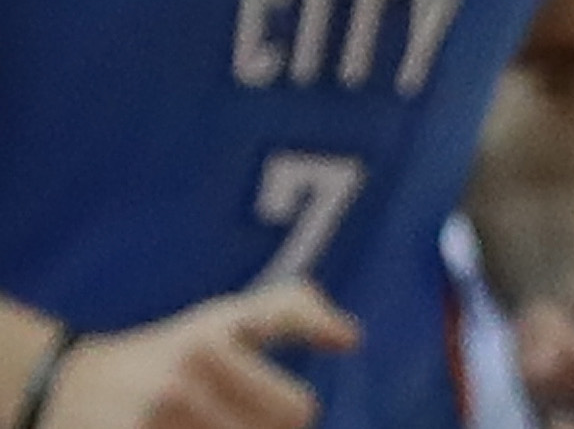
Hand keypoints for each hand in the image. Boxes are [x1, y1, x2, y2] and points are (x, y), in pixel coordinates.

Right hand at [44, 283, 359, 428]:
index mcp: (209, 346)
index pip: (295, 410)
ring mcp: (151, 424)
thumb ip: (294, 310)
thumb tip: (351, 339)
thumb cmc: (166, 350)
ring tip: (204, 423)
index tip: (278, 405)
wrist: (68, 387)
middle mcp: (178, 389)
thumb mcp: (226, 316)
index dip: (291, 412)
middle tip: (233, 417)